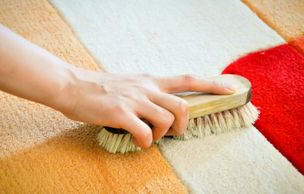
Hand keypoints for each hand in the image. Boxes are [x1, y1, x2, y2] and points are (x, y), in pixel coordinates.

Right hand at [55, 66, 234, 148]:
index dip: (212, 84)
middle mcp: (146, 88)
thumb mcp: (129, 84)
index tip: (231, 88)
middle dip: (184, 123)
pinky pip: (145, 132)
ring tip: (149, 137)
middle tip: (174, 133)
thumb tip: (160, 109)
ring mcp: (134, 100)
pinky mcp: (120, 112)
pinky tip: (137, 141)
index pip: (187, 79)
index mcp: (150, 81)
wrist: (72, 85)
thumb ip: (147, 93)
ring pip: (167, 119)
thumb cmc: (100, 88)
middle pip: (182, 105)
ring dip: (162, 134)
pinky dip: (145, 142)